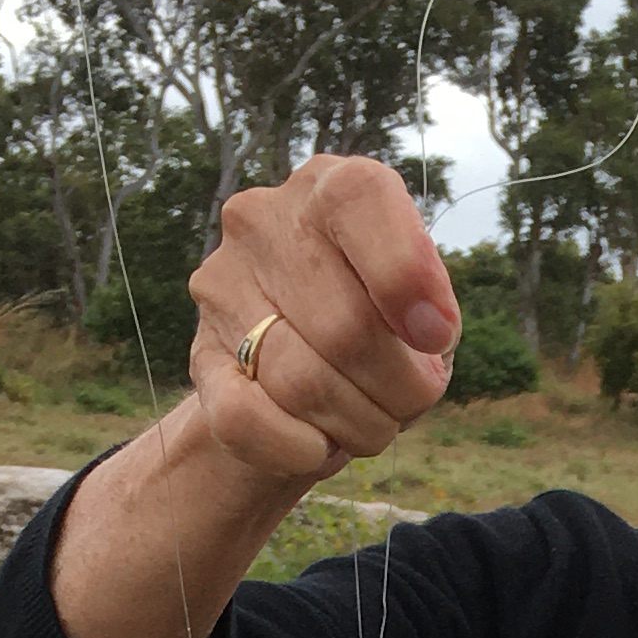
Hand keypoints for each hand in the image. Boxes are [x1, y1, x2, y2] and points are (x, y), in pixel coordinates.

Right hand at [186, 153, 462, 485]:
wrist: (300, 371)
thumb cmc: (380, 326)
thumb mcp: (419, 303)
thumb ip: (431, 305)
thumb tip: (428, 331)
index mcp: (329, 188)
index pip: (361, 199)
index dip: (407, 275)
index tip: (437, 337)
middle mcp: (264, 221)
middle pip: (344, 324)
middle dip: (400, 389)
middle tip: (411, 402)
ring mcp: (221, 286)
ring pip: (301, 382)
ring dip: (359, 426)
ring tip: (373, 425)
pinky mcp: (200, 356)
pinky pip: (245, 420)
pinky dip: (298, 449)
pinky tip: (320, 446)